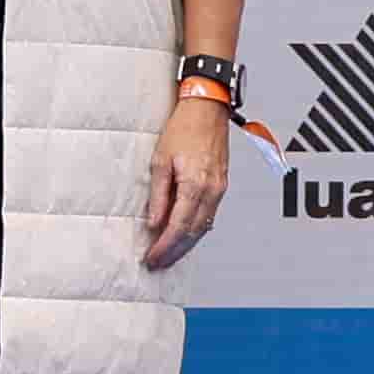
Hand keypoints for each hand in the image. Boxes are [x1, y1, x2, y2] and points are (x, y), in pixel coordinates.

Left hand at [144, 91, 231, 268]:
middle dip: (174, 251)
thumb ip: (158, 196)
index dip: (164, 246)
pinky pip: (209, 216)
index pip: (178, 226)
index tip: (152, 257)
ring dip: (186, 244)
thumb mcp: (160, 161)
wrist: (207, 110)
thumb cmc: (183, 129)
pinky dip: (196, 230)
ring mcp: (219, 190)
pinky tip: (184, 235)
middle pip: (193, 233)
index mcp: (195, 185)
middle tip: (158, 263)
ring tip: (168, 255)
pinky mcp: (221, 186)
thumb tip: (154, 223)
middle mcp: (212, 191)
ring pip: (203, 227)